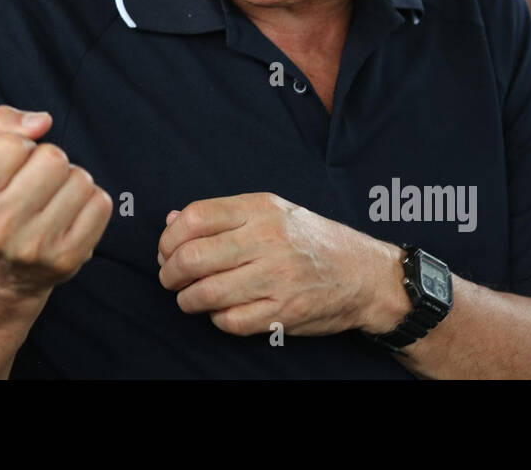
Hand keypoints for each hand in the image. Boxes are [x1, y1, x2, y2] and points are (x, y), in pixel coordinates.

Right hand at [0, 105, 113, 301]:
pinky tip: (70, 214)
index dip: (20, 146)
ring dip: (72, 181)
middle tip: (39, 182)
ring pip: (81, 179)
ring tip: (53, 199)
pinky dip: (90, 201)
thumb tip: (42, 122)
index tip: (13, 167)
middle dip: (50, 160)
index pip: (12, 144)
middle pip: (53, 158)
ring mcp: (35, 246)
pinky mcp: (68, 258)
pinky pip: (101, 204)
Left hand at [157, 192, 397, 336]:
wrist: (364, 274)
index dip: (169, 238)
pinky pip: (231, 321)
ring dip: (187, 299)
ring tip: (188, 297)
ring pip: (207, 293)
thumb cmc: (311, 239)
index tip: (166, 250)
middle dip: (170, 273)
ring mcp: (277, 277)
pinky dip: (216, 319)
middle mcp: (268, 240)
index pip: (196, 217)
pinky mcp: (284, 311)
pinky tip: (220, 311)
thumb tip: (172, 222)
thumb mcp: (272, 211)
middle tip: (170, 278)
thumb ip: (222, 215)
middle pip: (194, 257)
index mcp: (260, 209)